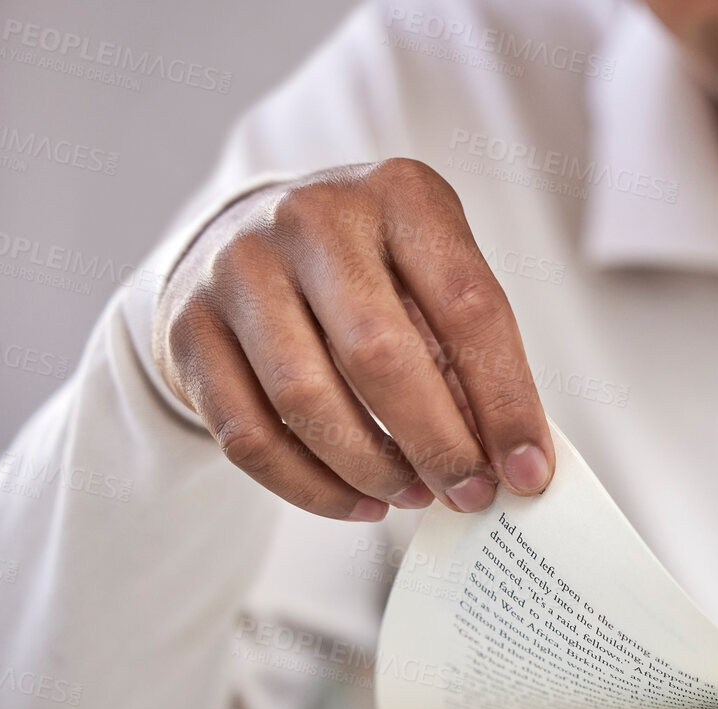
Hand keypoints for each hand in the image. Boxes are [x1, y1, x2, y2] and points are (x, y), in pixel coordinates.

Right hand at [153, 158, 553, 521]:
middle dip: (437, 444)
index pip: (468, 307)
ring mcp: (239, 269)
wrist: (242, 238)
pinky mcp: (189, 328)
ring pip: (307, 401)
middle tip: (471, 494)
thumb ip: (469, 357)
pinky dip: (311, 489)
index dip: (506, 401)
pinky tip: (358, 503)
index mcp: (400, 195)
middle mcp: (312, 219)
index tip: (529, 470)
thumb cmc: (369, 272)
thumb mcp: (431, 281)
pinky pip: (249, 436)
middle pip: (380, 355)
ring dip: (373, 470)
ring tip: (414, 497)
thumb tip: (509, 461)